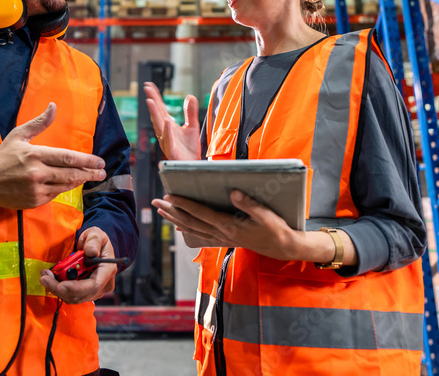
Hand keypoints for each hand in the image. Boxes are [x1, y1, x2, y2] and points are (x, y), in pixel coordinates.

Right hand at [0, 103, 105, 218]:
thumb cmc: (2, 157)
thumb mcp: (18, 135)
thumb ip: (39, 122)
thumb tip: (54, 106)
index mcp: (35, 154)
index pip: (68, 157)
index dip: (87, 160)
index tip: (100, 161)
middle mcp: (37, 173)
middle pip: (71, 173)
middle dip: (90, 173)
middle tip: (103, 172)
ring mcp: (36, 189)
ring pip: (66, 185)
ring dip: (81, 181)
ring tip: (93, 177)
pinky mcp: (34, 201)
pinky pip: (56, 194)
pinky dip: (66, 188)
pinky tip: (73, 183)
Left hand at [40, 228, 117, 303]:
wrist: (93, 247)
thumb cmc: (95, 240)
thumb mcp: (96, 234)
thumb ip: (93, 241)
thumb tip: (90, 251)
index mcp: (107, 271)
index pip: (93, 286)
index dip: (76, 288)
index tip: (61, 285)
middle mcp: (102, 285)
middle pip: (80, 295)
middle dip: (60, 288)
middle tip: (45, 277)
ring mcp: (93, 291)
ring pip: (73, 297)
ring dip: (56, 289)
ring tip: (45, 276)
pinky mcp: (84, 293)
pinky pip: (69, 295)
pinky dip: (58, 289)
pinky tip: (50, 279)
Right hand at [143, 83, 199, 160]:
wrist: (193, 165)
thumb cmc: (189, 149)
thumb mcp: (192, 126)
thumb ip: (190, 112)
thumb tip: (190, 96)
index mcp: (168, 125)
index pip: (160, 108)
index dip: (155, 96)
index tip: (149, 85)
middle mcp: (164, 132)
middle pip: (156, 114)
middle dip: (152, 101)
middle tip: (147, 89)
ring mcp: (166, 141)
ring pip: (158, 126)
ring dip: (154, 113)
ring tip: (151, 101)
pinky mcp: (171, 151)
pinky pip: (168, 140)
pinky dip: (167, 131)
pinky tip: (167, 121)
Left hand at [152, 190, 301, 260]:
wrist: (282, 247)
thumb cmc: (276, 229)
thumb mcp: (266, 215)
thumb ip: (249, 204)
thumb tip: (234, 192)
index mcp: (230, 226)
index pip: (201, 214)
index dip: (184, 204)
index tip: (170, 196)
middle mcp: (222, 234)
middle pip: (191, 222)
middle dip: (172, 211)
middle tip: (156, 202)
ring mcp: (222, 238)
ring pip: (193, 229)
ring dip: (176, 219)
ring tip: (161, 211)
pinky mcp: (225, 239)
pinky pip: (200, 234)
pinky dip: (187, 229)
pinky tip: (179, 225)